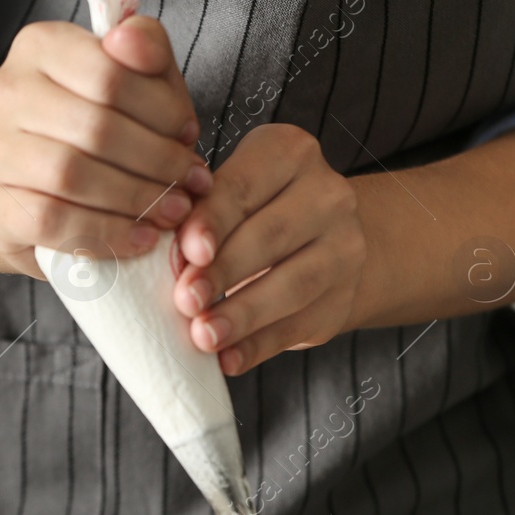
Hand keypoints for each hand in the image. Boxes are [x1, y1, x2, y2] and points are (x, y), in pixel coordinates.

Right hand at [0, 16, 209, 276]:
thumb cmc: (86, 128)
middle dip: (157, 160)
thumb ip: (146, 51)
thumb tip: (132, 42)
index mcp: (39, 46)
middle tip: (190, 182)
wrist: (23, 185)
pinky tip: (139, 237)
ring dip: (136, 198)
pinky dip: (105, 232)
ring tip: (172, 210)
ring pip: (72, 175)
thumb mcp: (129, 78)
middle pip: (96, 127)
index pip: (110, 73)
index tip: (188, 134)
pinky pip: (52, 220)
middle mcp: (6, 91)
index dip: (162, 110)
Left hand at [172, 123, 364, 374]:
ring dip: (243, 314)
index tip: (187, 252)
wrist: (324, 242)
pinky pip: (298, 327)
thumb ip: (200, 216)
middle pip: (271, 235)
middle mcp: (328, 195)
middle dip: (224, 271)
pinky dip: (258, 346)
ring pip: (293, 284)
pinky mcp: (341, 299)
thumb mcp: (229, 196)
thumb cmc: (252, 212)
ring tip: (204, 337)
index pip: (245, 187)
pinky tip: (227, 360)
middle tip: (185, 300)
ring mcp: (344, 248)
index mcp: (290, 154)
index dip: (213, 221)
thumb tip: (170, 258)